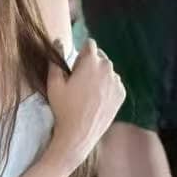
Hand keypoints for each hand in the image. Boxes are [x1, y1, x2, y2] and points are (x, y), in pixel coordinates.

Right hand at [47, 39, 124, 165]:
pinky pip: (114, 83)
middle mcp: (108, 68)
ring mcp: (117, 82)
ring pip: (108, 70)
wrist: (79, 134)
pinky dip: (107, 86)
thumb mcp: (54, 84)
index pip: (89, 43)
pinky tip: (97, 98)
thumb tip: (58, 41)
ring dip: (100, 74)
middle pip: (100, 56)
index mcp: (91, 62)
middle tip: (80, 79)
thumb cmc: (64, 108)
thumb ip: (56, 60)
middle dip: (91, 62)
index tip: (75, 63)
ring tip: (88, 91)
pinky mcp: (122, 94)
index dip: (81, 51)